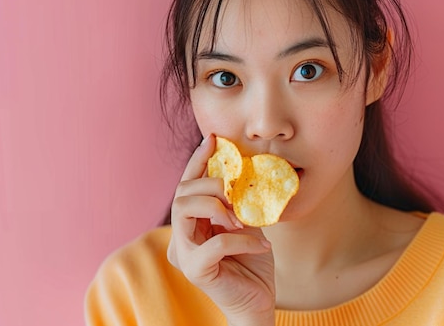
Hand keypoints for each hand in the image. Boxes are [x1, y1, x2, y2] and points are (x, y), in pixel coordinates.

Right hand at [167, 134, 275, 325]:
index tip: (213, 140)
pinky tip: (262, 246)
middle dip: (212, 184)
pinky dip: (242, 240)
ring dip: (218, 207)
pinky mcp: (195, 270)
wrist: (258, 303)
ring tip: (242, 219)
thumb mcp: (246, 225)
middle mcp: (180, 237)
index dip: (198, 160)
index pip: (187, 185)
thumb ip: (237, 203)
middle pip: (182, 193)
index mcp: (190, 224)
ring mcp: (183, 254)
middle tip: (236, 195)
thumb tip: (241, 172)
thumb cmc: (251, 265)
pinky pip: (215, 242)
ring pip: (186, 209)